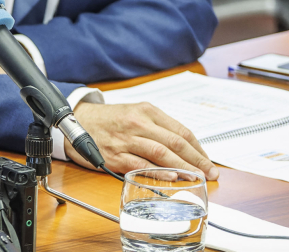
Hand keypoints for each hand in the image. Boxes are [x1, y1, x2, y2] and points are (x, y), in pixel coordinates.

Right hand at [67, 102, 219, 180]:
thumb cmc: (111, 119)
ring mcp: (126, 139)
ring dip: (183, 168)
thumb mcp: (136, 113)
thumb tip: (186, 148)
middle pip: (175, 143)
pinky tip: (172, 177)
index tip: (209, 162)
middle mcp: (138, 123)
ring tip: (197, 177)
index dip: (199, 149)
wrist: (78, 120)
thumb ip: (159, 127)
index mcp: (147, 111)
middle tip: (211, 173)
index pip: (181, 131)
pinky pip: (141, 165)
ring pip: (161, 154)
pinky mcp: (115, 155)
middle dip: (197, 161)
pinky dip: (159, 172)